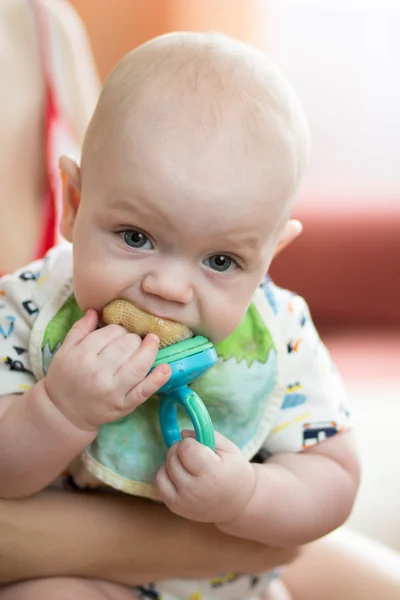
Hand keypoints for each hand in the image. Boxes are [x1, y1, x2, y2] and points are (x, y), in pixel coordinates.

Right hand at [45, 309, 170, 431]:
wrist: (64, 412)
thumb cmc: (65, 377)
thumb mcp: (65, 351)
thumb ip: (80, 329)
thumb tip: (96, 311)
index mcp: (82, 356)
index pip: (110, 333)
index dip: (118, 329)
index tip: (118, 333)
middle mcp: (98, 373)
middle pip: (126, 346)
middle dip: (133, 338)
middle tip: (132, 340)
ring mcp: (113, 391)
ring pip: (138, 365)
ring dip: (150, 350)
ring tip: (153, 341)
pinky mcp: (124, 405)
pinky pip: (144, 391)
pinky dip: (158, 379)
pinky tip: (166, 368)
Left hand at [156, 431, 255, 523]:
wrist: (237, 506)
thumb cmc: (235, 473)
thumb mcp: (230, 449)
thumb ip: (208, 435)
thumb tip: (182, 433)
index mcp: (212, 473)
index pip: (186, 449)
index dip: (190, 442)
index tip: (199, 445)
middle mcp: (195, 490)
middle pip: (173, 458)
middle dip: (180, 449)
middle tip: (193, 453)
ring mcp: (183, 501)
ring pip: (163, 470)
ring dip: (172, 461)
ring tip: (187, 464)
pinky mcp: (175, 507)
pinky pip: (160, 484)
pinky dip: (165, 474)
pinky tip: (179, 473)